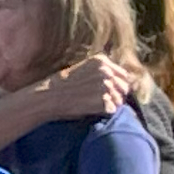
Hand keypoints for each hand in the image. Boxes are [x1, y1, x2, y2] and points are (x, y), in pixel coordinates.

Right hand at [15, 55, 138, 126]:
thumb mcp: (82, 68)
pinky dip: (104, 112)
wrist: (48, 97)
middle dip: (117, 95)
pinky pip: (112, 110)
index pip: (123, 75)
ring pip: (119, 100)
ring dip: (111, 105)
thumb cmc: (61, 84)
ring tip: (95, 106)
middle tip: (105, 101)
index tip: (113, 91)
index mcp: (101, 61)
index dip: (119, 84)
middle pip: (124, 87)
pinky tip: (92, 110)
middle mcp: (106, 72)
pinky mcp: (103, 102)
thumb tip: (116, 80)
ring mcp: (106, 87)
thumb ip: (100, 71)